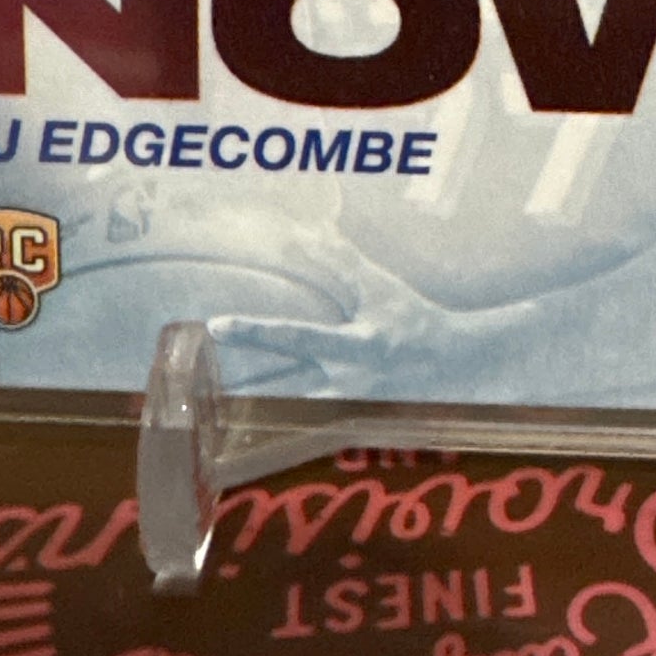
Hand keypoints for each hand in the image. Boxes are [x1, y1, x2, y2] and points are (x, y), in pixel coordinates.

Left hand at [208, 255, 457, 397]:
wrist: (454, 365)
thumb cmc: (416, 322)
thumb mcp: (382, 292)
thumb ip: (344, 265)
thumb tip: (313, 232)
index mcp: (357, 348)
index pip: (297, 337)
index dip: (256, 331)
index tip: (218, 325)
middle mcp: (347, 384)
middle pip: (280, 385)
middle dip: (239, 383)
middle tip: (200, 376)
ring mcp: (346, 409)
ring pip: (289, 408)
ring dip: (254, 401)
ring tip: (213, 397)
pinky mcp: (348, 422)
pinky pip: (305, 420)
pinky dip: (279, 414)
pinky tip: (250, 416)